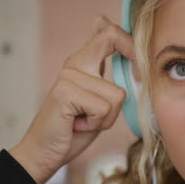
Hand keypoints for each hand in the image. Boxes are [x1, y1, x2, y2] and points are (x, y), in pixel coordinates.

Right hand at [9, 16, 132, 183]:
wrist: (45, 152)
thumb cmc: (76, 129)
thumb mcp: (99, 100)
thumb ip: (109, 79)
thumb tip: (132, 60)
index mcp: (83, 61)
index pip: (109, 31)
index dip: (132, 43)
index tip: (140, 70)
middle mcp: (75, 63)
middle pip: (112, 37)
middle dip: (133, 61)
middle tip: (123, 94)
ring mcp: (69, 76)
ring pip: (117, 94)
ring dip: (109, 117)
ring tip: (88, 120)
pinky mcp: (65, 92)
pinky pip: (105, 108)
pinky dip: (99, 123)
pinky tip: (80, 125)